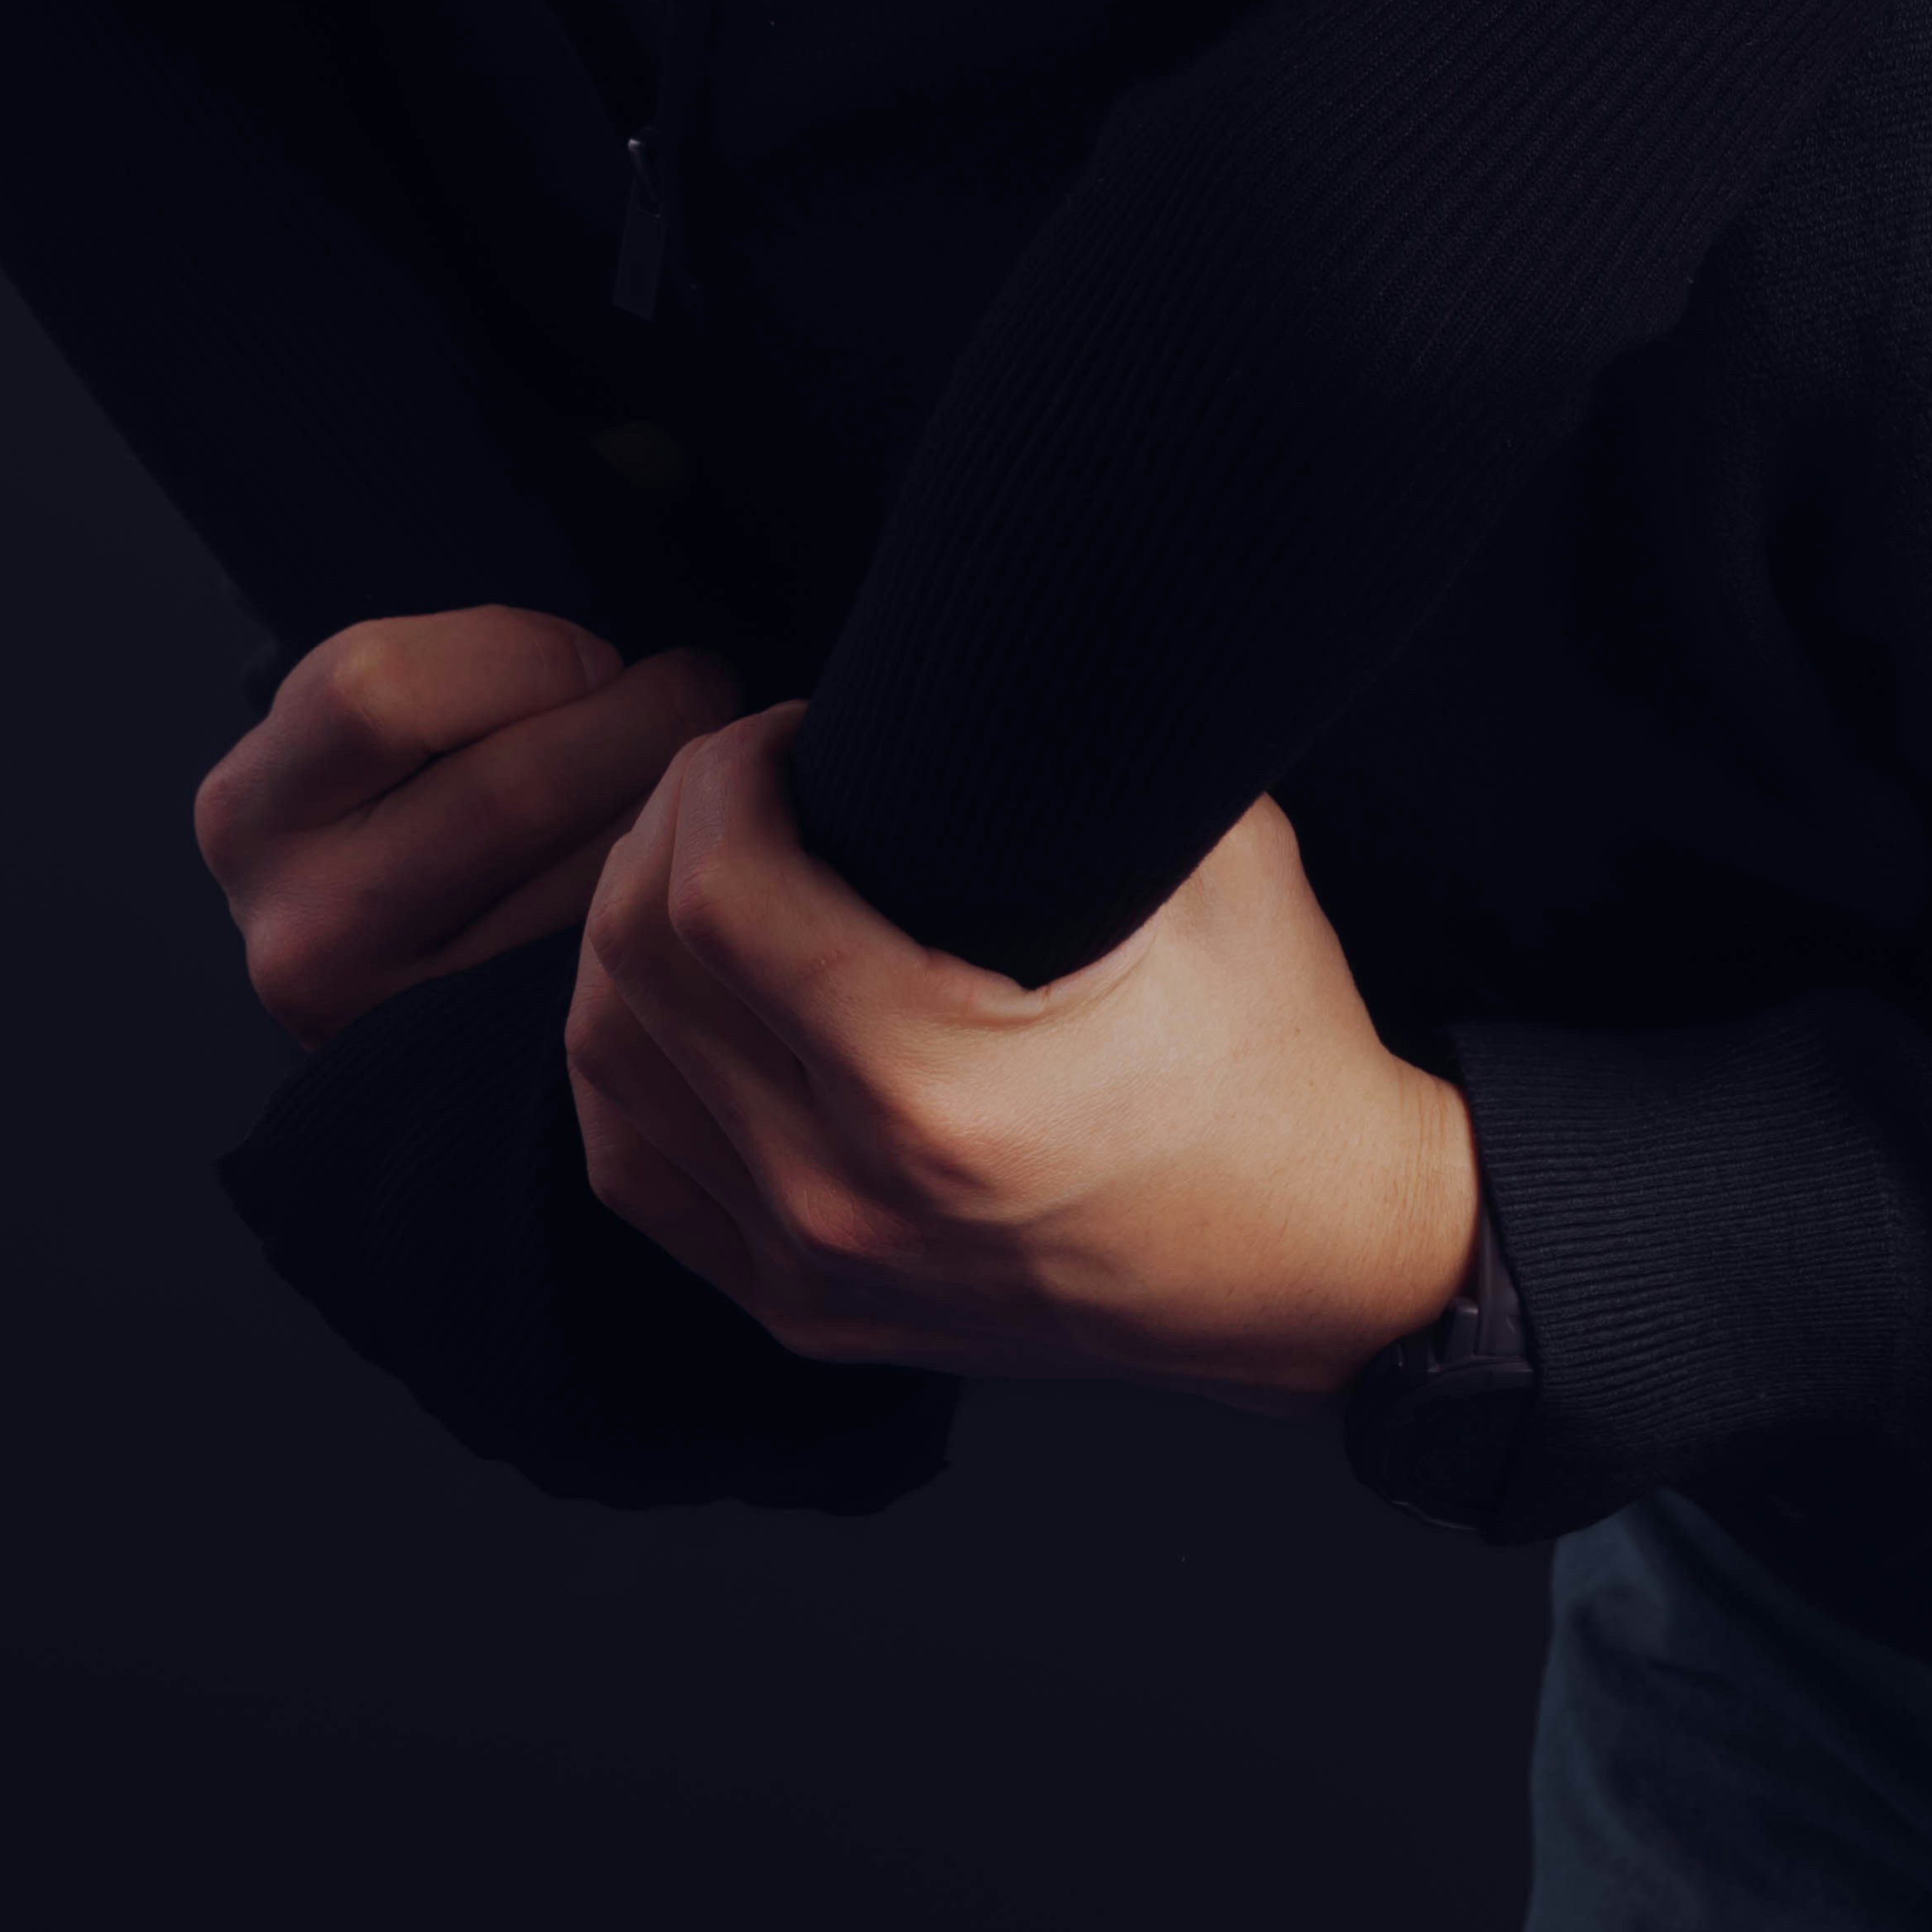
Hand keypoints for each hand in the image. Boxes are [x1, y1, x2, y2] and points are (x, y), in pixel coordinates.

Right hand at [196, 606, 744, 1042]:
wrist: (412, 953)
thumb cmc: (440, 774)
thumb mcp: (422, 676)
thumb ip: (523, 556)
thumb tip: (659, 449)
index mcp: (250, 803)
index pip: (380, 690)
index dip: (526, 655)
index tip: (594, 658)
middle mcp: (292, 928)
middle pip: (510, 789)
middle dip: (646, 717)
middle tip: (705, 691)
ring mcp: (388, 1025)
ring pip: (585, 883)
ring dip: (677, 806)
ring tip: (701, 768)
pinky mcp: (485, 1080)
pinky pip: (619, 964)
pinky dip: (673, 897)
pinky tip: (687, 859)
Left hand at [566, 722, 1481, 1408]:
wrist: (1320, 1259)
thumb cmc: (1276, 1048)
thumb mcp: (1214, 857)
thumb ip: (1088, 744)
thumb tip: (995, 624)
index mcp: (937, 1083)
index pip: (715, 890)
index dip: (724, 772)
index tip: (790, 733)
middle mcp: (848, 1192)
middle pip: (636, 963)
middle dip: (672, 825)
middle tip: (751, 774)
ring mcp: (816, 1266)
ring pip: (611, 1061)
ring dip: (632, 935)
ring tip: (712, 862)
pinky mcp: (806, 1308)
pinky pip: (635, 1166)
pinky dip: (631, 1061)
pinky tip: (678, 992)